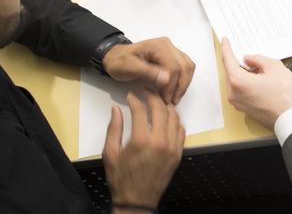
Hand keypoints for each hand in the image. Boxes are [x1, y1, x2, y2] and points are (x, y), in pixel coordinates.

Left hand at [102, 37, 195, 103]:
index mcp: (158, 46)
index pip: (174, 67)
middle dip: (180, 86)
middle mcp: (167, 46)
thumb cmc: (119, 62)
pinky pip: (185, 68)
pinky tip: (175, 90)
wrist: (115, 57)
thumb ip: (148, 72)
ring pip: (188, 67)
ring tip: (174, 97)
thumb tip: (167, 79)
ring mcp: (171, 50)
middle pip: (184, 66)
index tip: (165, 99)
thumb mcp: (129, 68)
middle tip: (171, 101)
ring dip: (183, 84)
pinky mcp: (172, 57)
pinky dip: (183, 80)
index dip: (172, 85)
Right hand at [102, 90, 183, 207]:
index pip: (141, 110)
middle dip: (153, 96)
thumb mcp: (110, 153)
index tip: (131, 95)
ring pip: (174, 117)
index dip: (135, 99)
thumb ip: (114, 128)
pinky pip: (181, 130)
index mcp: (141, 140)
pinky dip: (175, 120)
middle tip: (147, 92)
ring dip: (166, 106)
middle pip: (161, 109)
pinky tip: (168, 118)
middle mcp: (160, 141)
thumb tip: (115, 109)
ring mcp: (172, 147)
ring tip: (158, 102)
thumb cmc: (121, 178)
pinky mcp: (178, 153)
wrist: (137, 200)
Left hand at [220, 38, 291, 128]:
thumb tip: (249, 59)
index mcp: (238, 81)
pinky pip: (240, 91)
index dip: (227, 48)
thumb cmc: (284, 96)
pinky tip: (258, 80)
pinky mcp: (244, 109)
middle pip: (231, 72)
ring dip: (244, 74)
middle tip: (245, 53)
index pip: (228, 60)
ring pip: (236, 82)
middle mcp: (234, 93)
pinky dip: (246, 83)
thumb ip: (258, 59)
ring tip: (259, 69)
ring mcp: (238, 103)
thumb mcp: (274, 67)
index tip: (225, 41)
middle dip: (238, 62)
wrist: (290, 118)